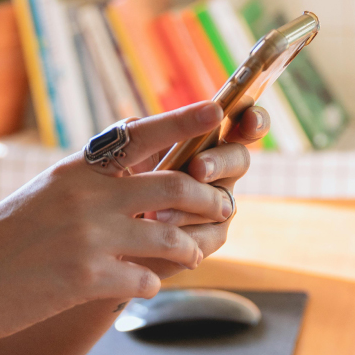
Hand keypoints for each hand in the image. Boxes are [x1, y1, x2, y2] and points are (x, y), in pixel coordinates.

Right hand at [0, 102, 243, 346]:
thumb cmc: (7, 236)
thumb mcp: (49, 190)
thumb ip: (94, 175)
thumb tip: (137, 145)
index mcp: (79, 168)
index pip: (141, 134)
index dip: (182, 120)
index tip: (216, 108)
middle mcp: (88, 195)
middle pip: (173, 185)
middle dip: (209, 197)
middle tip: (225, 206)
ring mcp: (88, 237)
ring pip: (168, 235)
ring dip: (190, 245)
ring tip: (197, 250)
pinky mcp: (86, 279)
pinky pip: (144, 279)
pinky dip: (152, 282)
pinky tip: (148, 283)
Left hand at [130, 104, 271, 280]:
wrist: (99, 220)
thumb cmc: (117, 169)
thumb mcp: (134, 140)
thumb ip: (163, 127)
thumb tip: (197, 121)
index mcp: (206, 137)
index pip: (242, 122)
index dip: (255, 119)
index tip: (249, 119)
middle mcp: (219, 169)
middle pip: (240, 159)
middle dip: (220, 162)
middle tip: (197, 168)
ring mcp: (219, 203)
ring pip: (224, 202)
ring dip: (192, 205)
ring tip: (156, 213)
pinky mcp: (210, 235)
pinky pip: (211, 234)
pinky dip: (184, 233)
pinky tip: (157, 232)